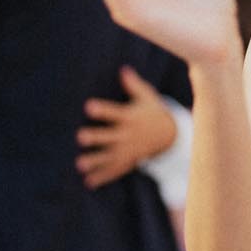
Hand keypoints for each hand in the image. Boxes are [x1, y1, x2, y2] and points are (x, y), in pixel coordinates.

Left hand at [75, 68, 178, 188]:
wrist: (170, 135)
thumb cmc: (153, 112)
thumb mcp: (147, 97)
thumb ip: (133, 85)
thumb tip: (123, 69)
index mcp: (130, 117)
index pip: (114, 112)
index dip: (102, 109)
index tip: (88, 106)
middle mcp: (128, 135)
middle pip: (109, 136)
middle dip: (96, 137)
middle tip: (80, 137)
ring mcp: (128, 150)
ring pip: (110, 156)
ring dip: (95, 161)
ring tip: (79, 164)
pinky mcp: (129, 161)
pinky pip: (115, 170)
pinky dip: (103, 177)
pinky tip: (88, 181)